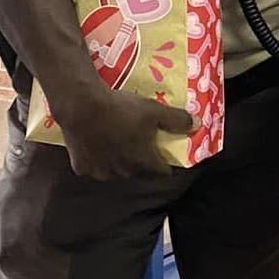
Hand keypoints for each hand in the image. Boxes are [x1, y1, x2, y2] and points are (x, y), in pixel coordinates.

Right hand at [53, 82, 194, 178]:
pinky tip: (95, 146)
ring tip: (117, 145)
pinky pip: (92, 166)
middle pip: (137, 171)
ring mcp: (99, 171)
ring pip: (113, 171)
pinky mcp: (80, 166)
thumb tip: (198, 125)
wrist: (82, 106)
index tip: (166, 156)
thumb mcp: (154, 110)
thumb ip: (176, 120)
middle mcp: (122, 171)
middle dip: (141, 162)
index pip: (161, 171)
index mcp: (142, 161)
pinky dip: (95, 160)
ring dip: (117, 162)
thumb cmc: (121, 109)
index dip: (165, 164)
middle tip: (140, 145)